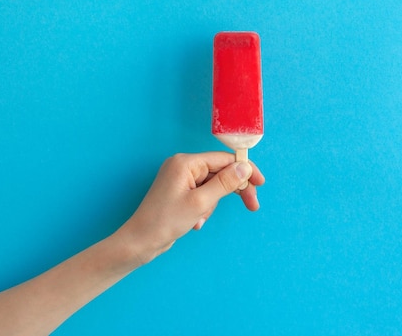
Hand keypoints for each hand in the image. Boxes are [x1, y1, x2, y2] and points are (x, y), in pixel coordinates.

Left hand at [116, 152, 264, 263]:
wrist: (141, 242)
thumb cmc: (166, 221)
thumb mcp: (201, 202)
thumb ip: (225, 183)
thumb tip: (245, 167)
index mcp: (186, 162)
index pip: (224, 159)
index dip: (244, 170)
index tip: (260, 183)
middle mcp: (183, 166)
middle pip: (220, 172)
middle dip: (233, 190)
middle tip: (252, 206)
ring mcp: (180, 179)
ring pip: (213, 186)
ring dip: (213, 205)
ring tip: (200, 219)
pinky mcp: (180, 192)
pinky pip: (203, 195)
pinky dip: (204, 208)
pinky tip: (195, 222)